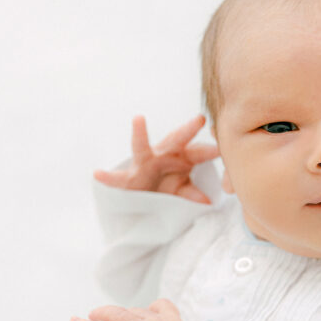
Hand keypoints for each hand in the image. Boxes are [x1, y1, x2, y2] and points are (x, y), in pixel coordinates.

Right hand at [93, 114, 219, 203]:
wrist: (141, 199)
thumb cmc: (165, 187)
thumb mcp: (180, 191)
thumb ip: (192, 193)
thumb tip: (207, 201)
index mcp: (180, 158)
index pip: (198, 151)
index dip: (210, 149)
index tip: (222, 147)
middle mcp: (162, 156)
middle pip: (177, 140)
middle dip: (188, 131)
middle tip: (200, 119)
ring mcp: (143, 165)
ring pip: (142, 148)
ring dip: (141, 134)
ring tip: (139, 120)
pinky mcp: (127, 180)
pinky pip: (116, 179)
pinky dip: (108, 177)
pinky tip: (98, 174)